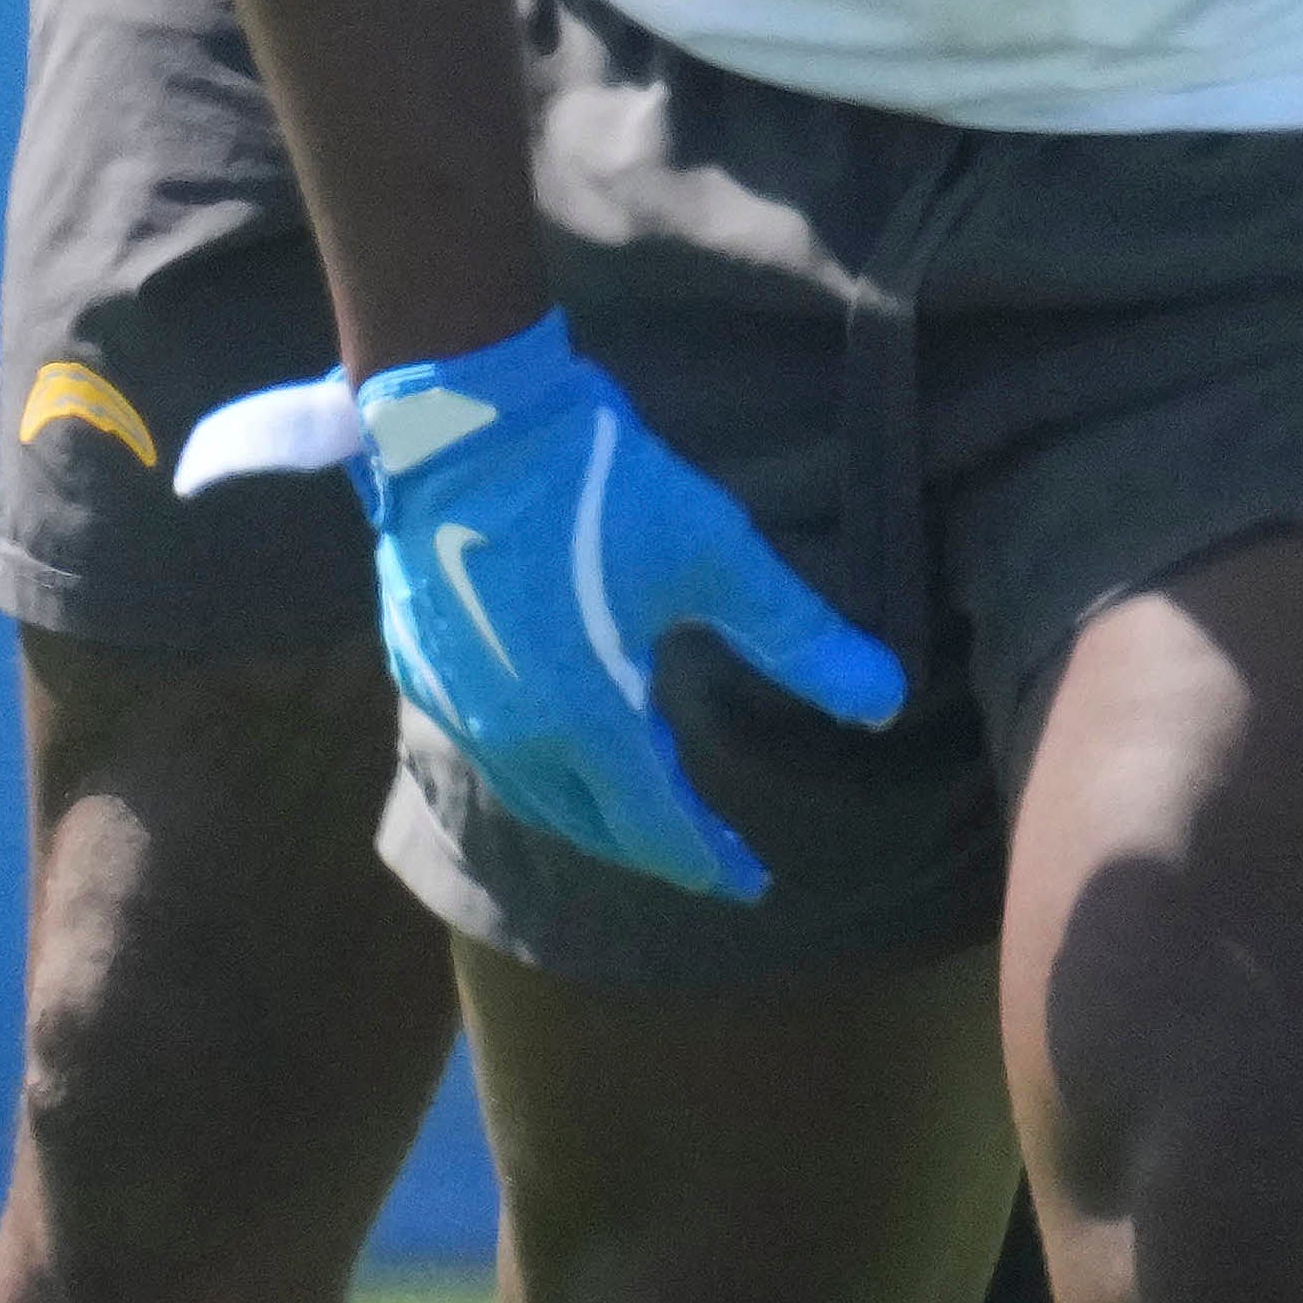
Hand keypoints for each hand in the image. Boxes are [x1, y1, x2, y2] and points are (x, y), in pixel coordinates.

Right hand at [181, 310, 906, 901]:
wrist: (462, 421)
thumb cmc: (596, 486)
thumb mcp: (716, 556)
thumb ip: (798, 638)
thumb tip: (885, 702)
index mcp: (589, 718)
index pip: (656, 825)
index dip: (708, 859)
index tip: (751, 882)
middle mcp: (514, 732)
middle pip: (588, 822)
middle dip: (650, 845)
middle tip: (700, 854)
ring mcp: (455, 698)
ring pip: (529, 791)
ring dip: (588, 812)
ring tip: (631, 808)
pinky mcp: (418, 660)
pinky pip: (482, 748)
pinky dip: (533, 768)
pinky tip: (549, 743)